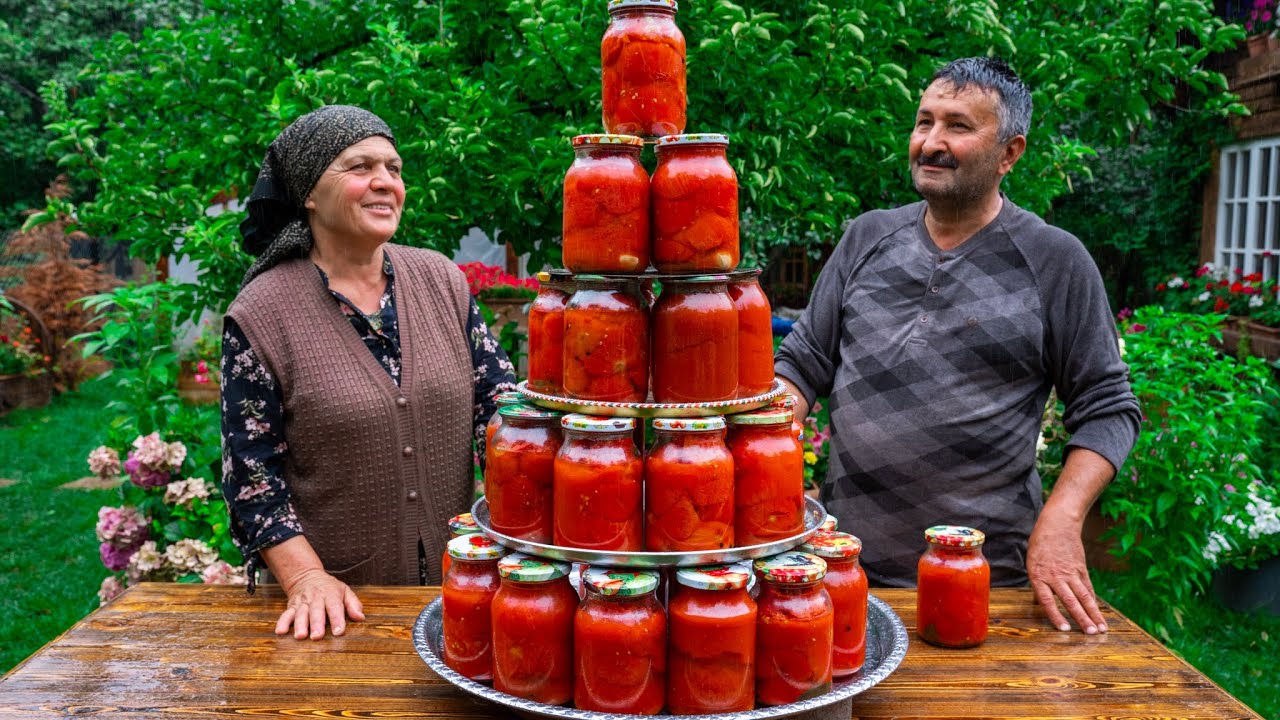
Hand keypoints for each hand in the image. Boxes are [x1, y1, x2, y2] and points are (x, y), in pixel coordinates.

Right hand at [275, 568, 364, 639]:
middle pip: (316, 611)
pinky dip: (282, 622)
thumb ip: (353, 604)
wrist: (306, 576)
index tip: (339, 632)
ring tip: (301, 636)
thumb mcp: (344, 591)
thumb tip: (360, 617)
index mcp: (331, 594)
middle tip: (317, 637)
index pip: (334, 607)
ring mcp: (302, 603)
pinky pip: (286, 614)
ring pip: (300, 614)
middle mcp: (315, 598)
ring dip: (300, 625)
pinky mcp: (291, 607)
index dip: (337, 619)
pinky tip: (281, 631)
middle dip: (316, 624)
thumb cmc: (329, 587)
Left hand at [1026, 510, 1107, 634]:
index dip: (1056, 616)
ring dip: (1093, 613)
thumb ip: (1038, 584)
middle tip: (1092, 634)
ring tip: (1101, 628)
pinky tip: (1099, 613)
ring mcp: (1070, 573)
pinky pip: (1088, 587)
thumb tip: (1039, 603)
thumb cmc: (1040, 545)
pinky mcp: (1081, 569)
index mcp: (1039, 576)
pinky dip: (1093, 601)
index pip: (1048, 601)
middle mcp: (1056, 577)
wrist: (1057, 524)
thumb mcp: (1032, 563)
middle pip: (1071, 601)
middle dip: (1082, 619)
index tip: (1065, 630)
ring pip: (1084, 596)